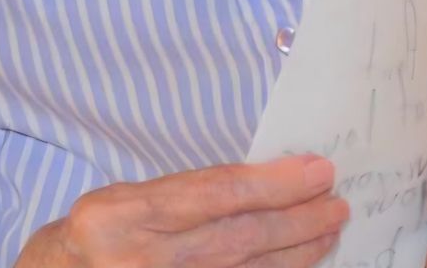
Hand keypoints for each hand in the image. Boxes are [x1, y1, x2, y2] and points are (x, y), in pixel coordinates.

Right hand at [14, 154, 347, 266]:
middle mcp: (139, 259)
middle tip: (336, 201)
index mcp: (122, 214)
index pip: (216, 194)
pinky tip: (295, 267)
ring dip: (294, 255)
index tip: (315, 169)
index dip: (273, 183)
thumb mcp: (122, 202)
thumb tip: (260, 184)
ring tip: (328, 231)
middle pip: (237, 239)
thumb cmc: (90, 238)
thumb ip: (182, 197)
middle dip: (295, 220)